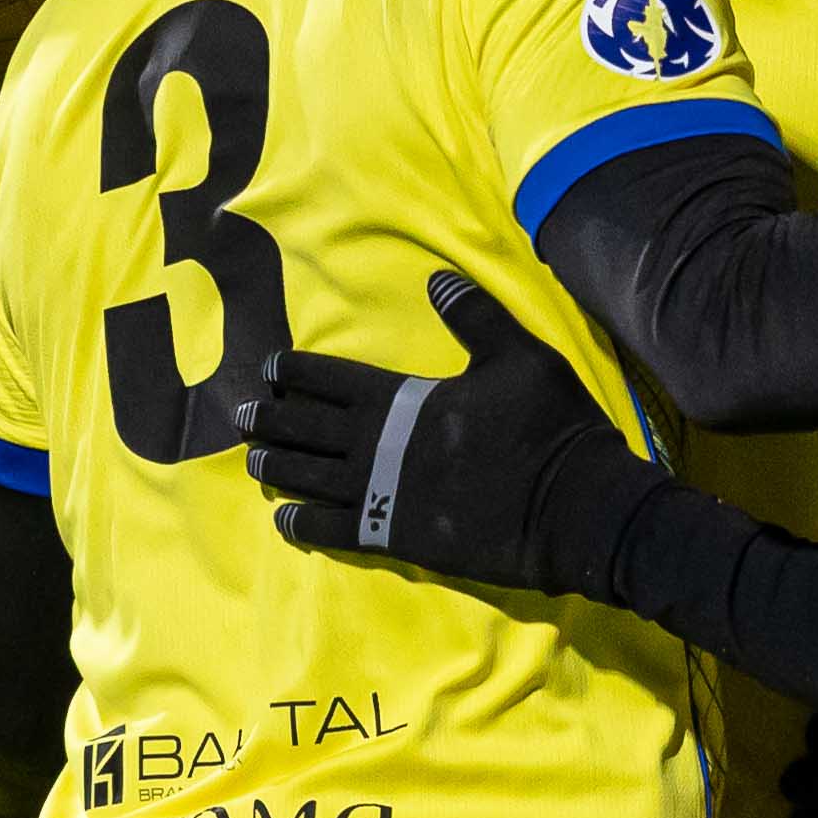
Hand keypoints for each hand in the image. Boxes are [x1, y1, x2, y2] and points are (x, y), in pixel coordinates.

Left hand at [237, 273, 668, 597]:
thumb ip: (474, 315)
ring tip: (254, 461)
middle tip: (240, 416)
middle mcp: (383, 446)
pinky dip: (305, 524)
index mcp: (405, 398)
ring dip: (278, 468)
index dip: (294, 371)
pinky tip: (285, 519)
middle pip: (307, 428)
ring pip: (311, 479)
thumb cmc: (552, 427)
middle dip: (269, 419)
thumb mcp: (520, 355)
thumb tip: (436, 278)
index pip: (332, 378)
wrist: (577, 508)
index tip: (268, 368)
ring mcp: (387, 495)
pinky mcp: (400, 538)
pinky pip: (336, 531)